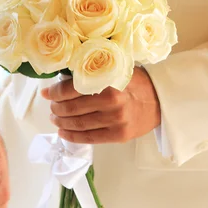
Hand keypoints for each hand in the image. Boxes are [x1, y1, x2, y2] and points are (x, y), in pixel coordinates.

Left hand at [42, 67, 160, 144]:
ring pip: (78, 124)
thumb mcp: (116, 69)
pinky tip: (63, 132)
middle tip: (51, 106)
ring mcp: (115, 121)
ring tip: (55, 118)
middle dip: (56, 108)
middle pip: (72, 108)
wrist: (161, 100)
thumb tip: (64, 78)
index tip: (46, 92)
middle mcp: (112, 102)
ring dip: (61, 122)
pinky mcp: (118, 136)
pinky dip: (72, 136)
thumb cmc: (136, 82)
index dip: (55, 92)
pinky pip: (88, 138)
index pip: (72, 89)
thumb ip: (94, 74)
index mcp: (109, 82)